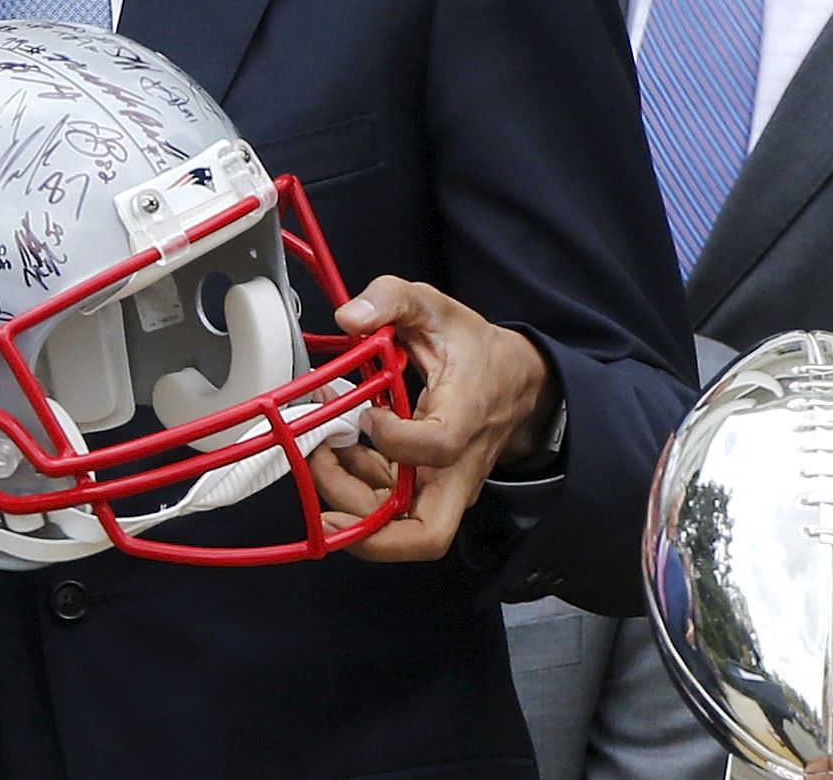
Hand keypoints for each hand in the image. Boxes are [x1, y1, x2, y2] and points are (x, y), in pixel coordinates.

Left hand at [313, 275, 557, 562]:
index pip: (437, 448)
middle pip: (425, 534)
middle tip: (323, 481)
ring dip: (346, 499)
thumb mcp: (436, 307)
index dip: (394, 438)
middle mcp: (457, 467)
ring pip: (396, 527)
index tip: (368, 412)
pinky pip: (385, 506)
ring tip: (317, 449)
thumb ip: (392, 298)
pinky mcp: (424, 489)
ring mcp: (441, 485)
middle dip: (366, 527)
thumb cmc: (474, 349)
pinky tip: (333, 448)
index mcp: (467, 418)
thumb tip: (349, 316)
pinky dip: (352, 487)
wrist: (515, 381)